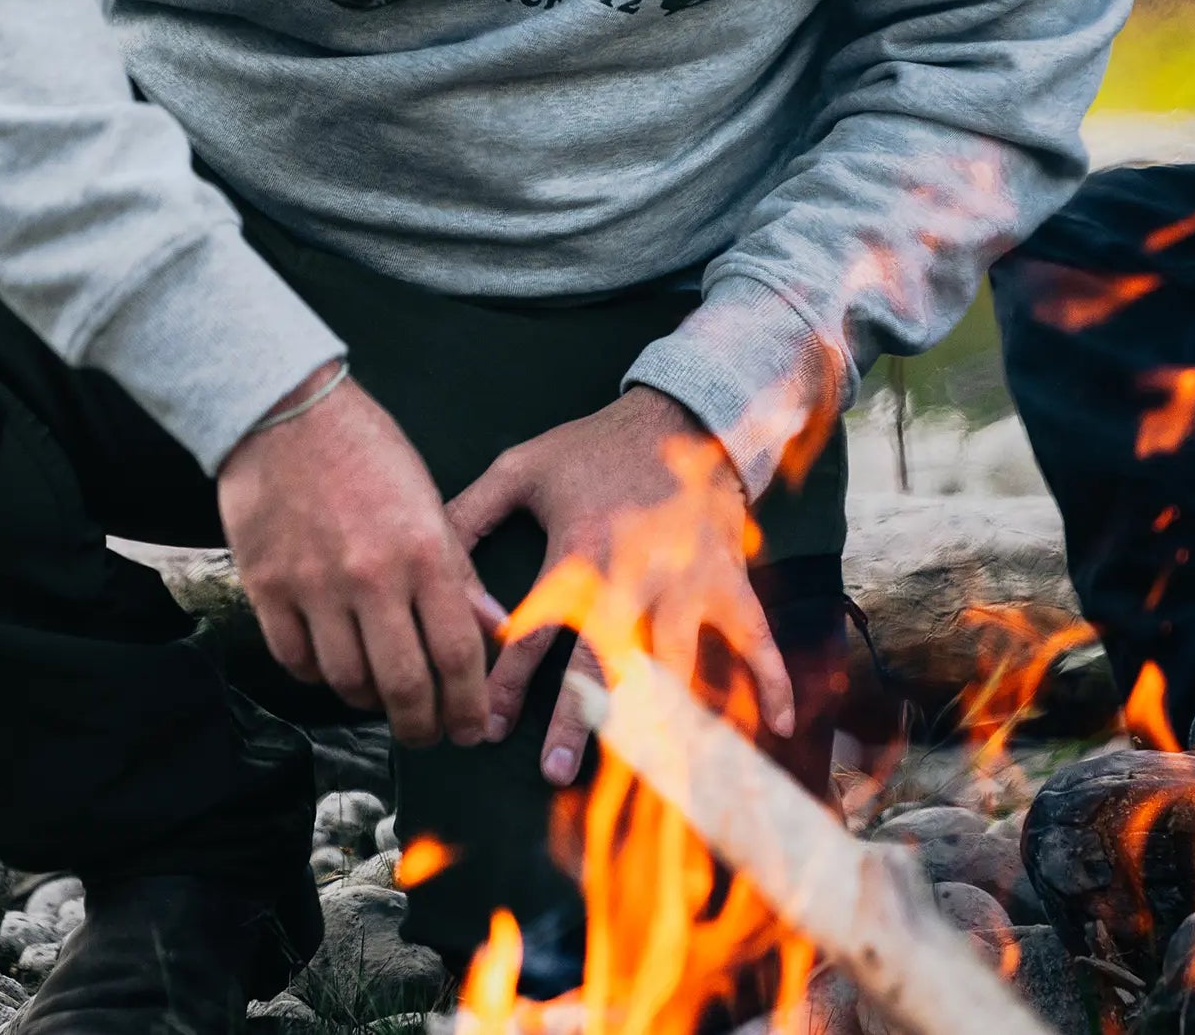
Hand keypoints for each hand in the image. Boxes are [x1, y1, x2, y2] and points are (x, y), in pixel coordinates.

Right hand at [217, 365, 497, 747]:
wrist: (285, 408)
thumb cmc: (364, 446)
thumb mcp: (426, 496)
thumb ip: (458, 568)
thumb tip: (490, 627)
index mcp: (423, 550)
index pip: (457, 654)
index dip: (468, 705)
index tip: (470, 728)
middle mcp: (371, 576)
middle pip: (402, 685)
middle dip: (422, 725)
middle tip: (428, 733)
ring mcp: (314, 585)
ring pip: (347, 681)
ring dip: (368, 701)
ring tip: (380, 696)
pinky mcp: (267, 587)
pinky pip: (295, 660)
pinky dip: (317, 675)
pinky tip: (331, 664)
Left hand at [445, 386, 793, 786]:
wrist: (679, 416)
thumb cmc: (593, 449)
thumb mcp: (521, 469)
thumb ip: (469, 514)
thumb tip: (423, 558)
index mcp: (576, 551)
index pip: (533, 628)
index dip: (506, 680)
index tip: (486, 725)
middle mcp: (632, 576)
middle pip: (602, 661)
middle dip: (579, 718)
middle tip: (556, 772)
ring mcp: (686, 583)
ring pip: (674, 665)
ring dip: (663, 722)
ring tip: (654, 778)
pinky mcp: (728, 582)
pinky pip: (755, 637)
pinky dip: (768, 680)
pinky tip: (771, 728)